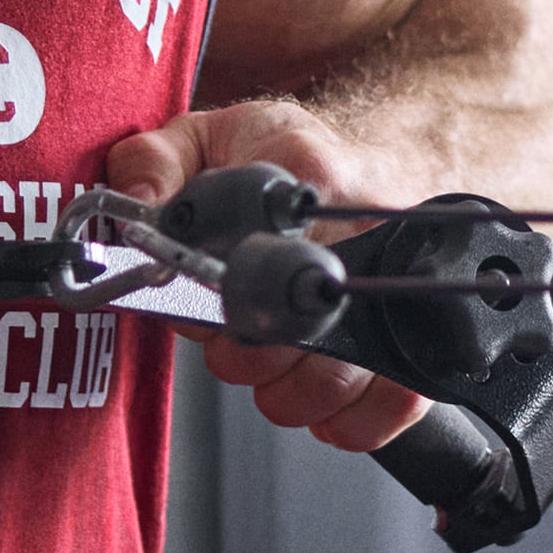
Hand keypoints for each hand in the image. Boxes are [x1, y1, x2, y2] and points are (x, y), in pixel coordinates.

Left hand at [101, 99, 426, 455]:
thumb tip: (137, 203)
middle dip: (241, 351)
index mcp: (308, 175)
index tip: (202, 298)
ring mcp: (396, 289)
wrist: (381, 154)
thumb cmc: (286, 155)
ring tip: (267, 364)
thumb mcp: (209, 133)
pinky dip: (349, 420)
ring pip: (338, 378)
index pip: (261, 252)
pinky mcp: (415, 336)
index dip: (219, 295)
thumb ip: (155, 159)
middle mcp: (363, 234)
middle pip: (295, 332)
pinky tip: (317, 400)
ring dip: (286, 392)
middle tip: (227, 333)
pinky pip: (395, 401)